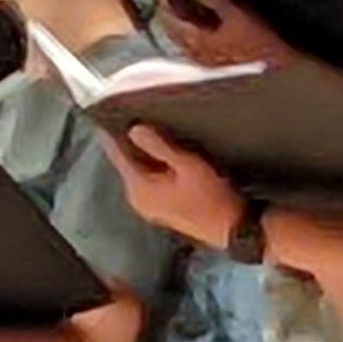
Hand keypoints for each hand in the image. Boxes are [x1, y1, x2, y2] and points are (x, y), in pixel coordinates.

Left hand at [103, 125, 246, 249]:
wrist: (232, 228)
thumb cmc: (212, 197)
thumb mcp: (187, 165)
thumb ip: (159, 146)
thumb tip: (135, 129)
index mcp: (138, 188)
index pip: (118, 155)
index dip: (113, 133)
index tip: (111, 113)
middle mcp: (138, 199)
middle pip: (128, 163)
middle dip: (130, 141)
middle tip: (135, 115)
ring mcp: (149, 206)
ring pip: (140, 171)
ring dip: (145, 153)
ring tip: (153, 130)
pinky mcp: (162, 208)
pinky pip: (150, 181)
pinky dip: (155, 166)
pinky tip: (167, 155)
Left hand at [160, 0, 297, 71]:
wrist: (278, 65)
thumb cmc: (260, 40)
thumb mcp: (236, 14)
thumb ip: (214, 0)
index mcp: (200, 43)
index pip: (173, 24)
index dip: (165, 7)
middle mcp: (201, 57)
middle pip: (176, 37)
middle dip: (169, 19)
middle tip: (166, 3)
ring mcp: (210, 64)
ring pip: (186, 46)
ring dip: (181, 30)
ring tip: (181, 15)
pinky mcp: (220, 66)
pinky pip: (198, 51)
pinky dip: (194, 39)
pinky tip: (201, 32)